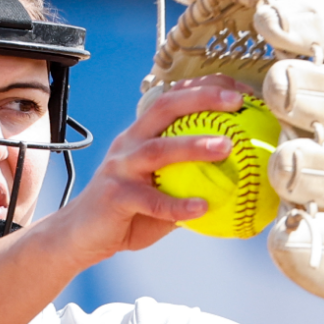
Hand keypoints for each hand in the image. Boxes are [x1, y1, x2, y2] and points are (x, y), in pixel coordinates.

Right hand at [33, 76, 251, 267]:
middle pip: (165, 108)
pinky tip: (203, 208)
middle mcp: (130, 143)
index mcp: (142, 135)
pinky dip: (177, 204)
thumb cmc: (129, 213)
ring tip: (226, 147)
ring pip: (157, 150)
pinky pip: (150, 200)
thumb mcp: (163, 191)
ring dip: (193, 145)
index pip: (174, 98)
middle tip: (237, 103)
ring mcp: (120, 168)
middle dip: (202, 98)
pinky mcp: (115, 196)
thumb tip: (240, 183)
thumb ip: (192, 182)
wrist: (80, 235)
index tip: (243, 94)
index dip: (207, 88)